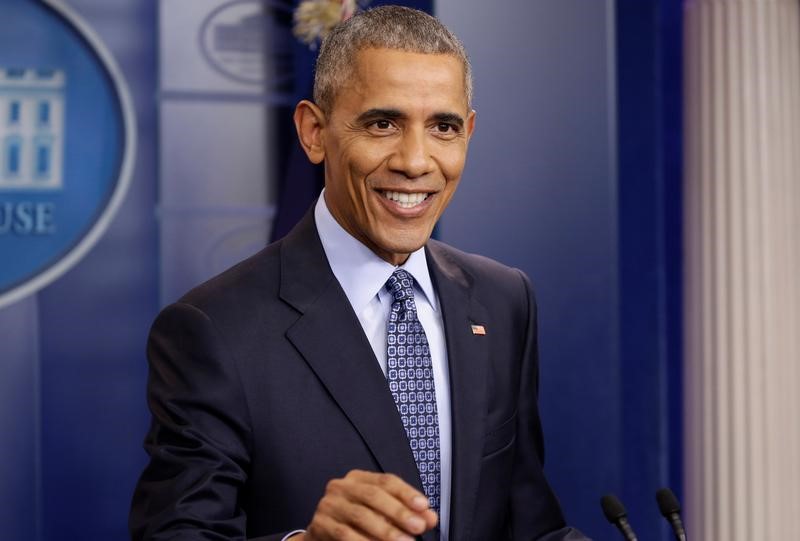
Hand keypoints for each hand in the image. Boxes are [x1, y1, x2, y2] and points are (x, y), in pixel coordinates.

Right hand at [297, 469, 437, 540]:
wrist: (321, 536)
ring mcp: (329, 504)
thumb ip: (407, 514)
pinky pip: (345, 534)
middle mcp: (342, 486)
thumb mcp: (382, 514)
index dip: (406, 492)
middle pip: (373, 495)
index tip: (424, 506)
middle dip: (398, 511)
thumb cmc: (355, 522)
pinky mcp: (320, 524)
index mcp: (358, 478)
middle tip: (418, 527)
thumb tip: (430, 518)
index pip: (386, 480)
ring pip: (361, 515)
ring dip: (385, 530)